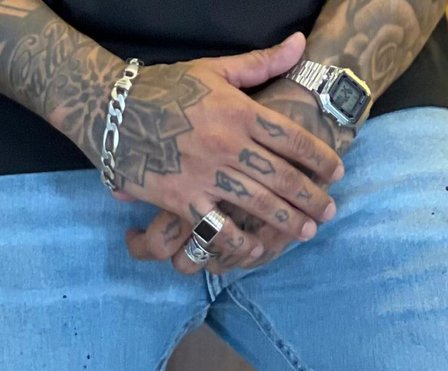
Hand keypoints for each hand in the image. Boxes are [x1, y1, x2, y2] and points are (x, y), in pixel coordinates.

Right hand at [105, 32, 343, 270]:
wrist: (111, 110)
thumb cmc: (164, 88)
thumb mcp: (214, 68)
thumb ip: (261, 62)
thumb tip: (301, 44)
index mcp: (239, 110)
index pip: (292, 138)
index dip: (319, 157)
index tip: (336, 172)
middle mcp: (227, 144)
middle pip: (282, 176)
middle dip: (311, 196)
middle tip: (330, 210)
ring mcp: (205, 175)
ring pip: (257, 204)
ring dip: (286, 221)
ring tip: (307, 231)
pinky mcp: (181, 199)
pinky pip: (217, 227)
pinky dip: (238, 242)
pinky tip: (256, 249)